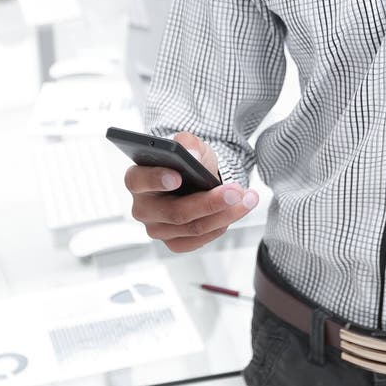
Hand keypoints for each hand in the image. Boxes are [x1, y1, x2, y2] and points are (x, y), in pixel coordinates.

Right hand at [124, 131, 258, 252]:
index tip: (178, 176)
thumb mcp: (190, 144)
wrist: (195, 179)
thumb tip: (193, 157)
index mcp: (137, 179)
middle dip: (209, 202)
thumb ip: (188, 143)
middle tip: (236, 191)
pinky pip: (199, 240)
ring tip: (248, 198)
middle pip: (175, 212)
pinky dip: (221, 225)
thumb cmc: (187, 161)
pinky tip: (237, 210)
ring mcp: (156, 229)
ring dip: (225, 214)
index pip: (139, 180)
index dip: (156, 179)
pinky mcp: (173, 242)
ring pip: (193, 228)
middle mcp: (142, 208)